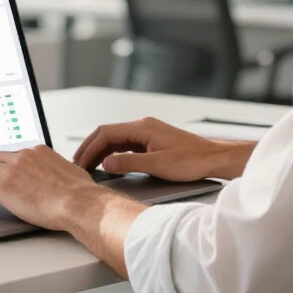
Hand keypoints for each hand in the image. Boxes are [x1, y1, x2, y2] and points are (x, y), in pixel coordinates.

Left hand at [0, 145, 101, 231]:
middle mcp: (23, 157)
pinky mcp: (2, 187)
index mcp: (38, 152)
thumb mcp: (72, 173)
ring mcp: (11, 171)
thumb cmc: (80, 194)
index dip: (5, 166)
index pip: (14, 155)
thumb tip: (62, 177)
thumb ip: (60, 171)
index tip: (2, 174)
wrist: (78, 203)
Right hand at [73, 117, 253, 181]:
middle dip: (90, 148)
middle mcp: (143, 126)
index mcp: (143, 127)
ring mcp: (148, 133)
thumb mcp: (158, 165)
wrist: (214, 159)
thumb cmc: (192, 161)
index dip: (90, 148)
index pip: (106, 133)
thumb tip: (106, 163)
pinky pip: (126, 145)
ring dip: (101, 151)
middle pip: (108, 133)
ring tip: (89, 166)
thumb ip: (129, 164)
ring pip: (116, 139)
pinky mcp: (152, 142)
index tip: (80, 162)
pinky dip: (113, 153)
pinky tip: (109, 165)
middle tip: (77, 164)